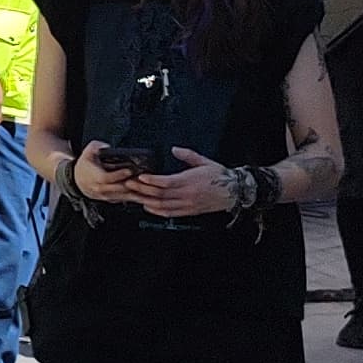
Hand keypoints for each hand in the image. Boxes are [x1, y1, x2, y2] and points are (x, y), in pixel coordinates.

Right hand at [70, 143, 148, 205]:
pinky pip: (126, 200)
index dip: (118, 174)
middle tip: (147, 180)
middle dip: (134, 185)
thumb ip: (98, 146)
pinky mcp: (113, 200)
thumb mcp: (88, 151)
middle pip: (119, 189)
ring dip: (138, 194)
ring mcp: (107, 196)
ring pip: (125, 197)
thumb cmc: (85, 166)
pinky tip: (148, 197)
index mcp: (95, 177)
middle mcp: (101, 189)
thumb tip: (108, 146)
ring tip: (151, 191)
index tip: (129, 170)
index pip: (107, 178)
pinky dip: (137, 198)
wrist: (77, 181)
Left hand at [127, 157, 242, 218]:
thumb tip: (174, 149)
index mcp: (190, 181)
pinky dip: (156, 211)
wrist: (233, 192)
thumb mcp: (204, 161)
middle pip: (160, 194)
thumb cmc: (220, 176)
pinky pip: (170, 213)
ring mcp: (187, 205)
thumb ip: (188, 155)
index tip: (140, 177)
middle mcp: (187, 195)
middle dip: (142, 190)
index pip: (166, 182)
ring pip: (162, 205)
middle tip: (129, 185)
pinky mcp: (189, 211)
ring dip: (146, 201)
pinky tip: (147, 207)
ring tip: (133, 196)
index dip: (151, 180)